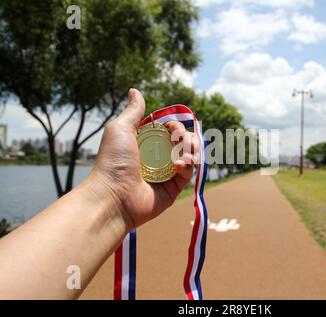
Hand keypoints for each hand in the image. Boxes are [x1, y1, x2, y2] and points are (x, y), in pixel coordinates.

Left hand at [90, 88, 194, 230]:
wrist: (114, 195)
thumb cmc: (113, 161)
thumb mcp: (120, 128)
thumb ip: (133, 111)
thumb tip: (134, 90)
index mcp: (145, 143)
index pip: (169, 130)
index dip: (175, 126)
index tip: (171, 127)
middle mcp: (157, 157)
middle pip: (182, 142)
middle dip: (186, 136)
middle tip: (178, 139)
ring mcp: (166, 173)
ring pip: (189, 155)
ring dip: (191, 149)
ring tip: (183, 152)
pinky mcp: (173, 188)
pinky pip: (188, 173)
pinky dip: (187, 165)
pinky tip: (179, 164)